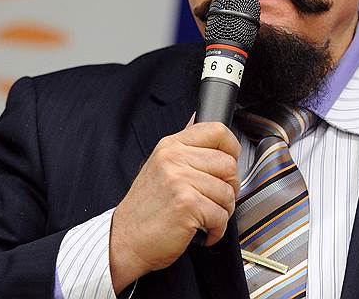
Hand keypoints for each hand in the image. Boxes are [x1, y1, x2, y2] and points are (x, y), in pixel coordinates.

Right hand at [109, 117, 239, 292]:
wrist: (126, 240)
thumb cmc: (145, 209)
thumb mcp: (160, 166)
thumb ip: (183, 146)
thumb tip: (197, 120)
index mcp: (170, 146)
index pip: (217, 131)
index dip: (232, 148)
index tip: (229, 163)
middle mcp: (174, 158)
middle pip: (228, 163)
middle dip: (229, 187)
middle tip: (214, 199)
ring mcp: (180, 180)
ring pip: (228, 192)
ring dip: (222, 211)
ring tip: (204, 216)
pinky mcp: (187, 204)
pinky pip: (221, 216)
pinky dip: (216, 229)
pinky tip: (202, 229)